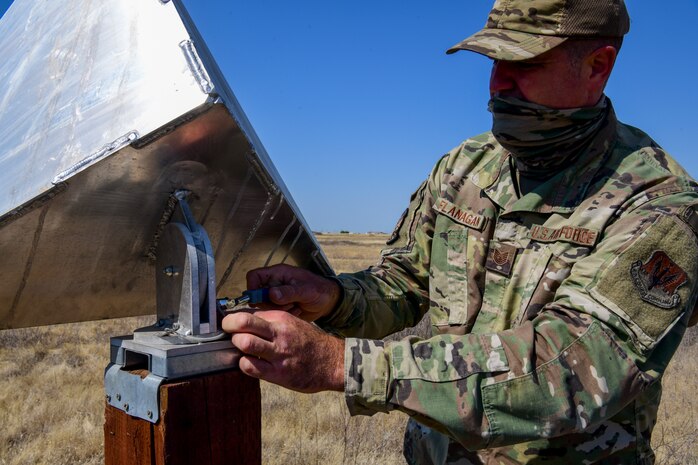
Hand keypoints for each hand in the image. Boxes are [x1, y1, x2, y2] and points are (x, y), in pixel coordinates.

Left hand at [222, 310, 343, 392]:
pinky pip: (250, 366)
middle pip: (242, 322)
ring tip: (240, 347)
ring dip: (236, 345)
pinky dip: (244, 363)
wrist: (333, 361)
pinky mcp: (278, 373)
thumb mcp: (293, 323)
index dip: (233, 316)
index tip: (228, 321)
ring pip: (244, 343)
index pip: (248, 312)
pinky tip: (249, 362)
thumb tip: (244, 321)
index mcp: (281, 318)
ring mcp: (278, 353)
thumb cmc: (309, 342)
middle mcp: (279, 333)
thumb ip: (271, 321)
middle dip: (228, 325)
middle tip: (226, 331)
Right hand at [246, 264, 340, 321]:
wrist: (328, 301)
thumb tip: (272, 294)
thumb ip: (289, 292)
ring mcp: (276, 296)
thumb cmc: (319, 289)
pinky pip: (273, 314)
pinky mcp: (279, 307)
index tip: (260, 299)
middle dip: (270, 303)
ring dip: (278, 310)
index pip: (254, 276)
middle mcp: (274, 284)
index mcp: (278, 273)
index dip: (253, 288)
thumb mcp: (306, 290)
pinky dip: (283, 315)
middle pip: (257, 295)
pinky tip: (296, 311)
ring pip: (264, 306)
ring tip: (295, 306)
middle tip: (288, 304)